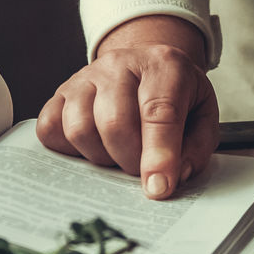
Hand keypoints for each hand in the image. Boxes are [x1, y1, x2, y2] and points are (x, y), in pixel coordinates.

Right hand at [35, 15, 219, 200]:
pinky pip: (50, 128)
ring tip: (119, 155)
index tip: (158, 188)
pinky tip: (92, 147)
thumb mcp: (203, 115)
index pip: (159, 111)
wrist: (145, 66)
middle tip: (142, 170)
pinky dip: (68, 149)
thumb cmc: (175, 96)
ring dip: (101, 158)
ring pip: (79, 129)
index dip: (159, 155)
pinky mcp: (61, 92)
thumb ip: (195, 149)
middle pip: (114, 123)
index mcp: (164, 66)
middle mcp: (120, 64)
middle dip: (130, 161)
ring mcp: (86, 76)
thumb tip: (171, 177)